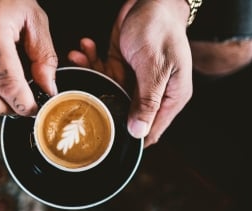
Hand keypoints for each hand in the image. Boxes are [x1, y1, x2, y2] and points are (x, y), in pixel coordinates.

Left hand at [68, 0, 192, 147]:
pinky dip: (92, 61)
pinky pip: (103, 71)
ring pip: (109, 90)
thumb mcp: (154, 67)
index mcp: (170, 96)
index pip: (152, 130)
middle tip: (83, 96)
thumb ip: (147, 100)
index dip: (132, 138)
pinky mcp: (122, 64)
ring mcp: (136, 79)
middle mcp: (153, 91)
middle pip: (125, 112)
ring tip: (80, 58)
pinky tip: (85, 48)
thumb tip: (138, 133)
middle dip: (103, 103)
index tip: (108, 141)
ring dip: (92, 74)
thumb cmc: (160, 28)